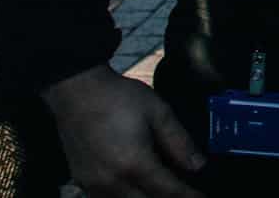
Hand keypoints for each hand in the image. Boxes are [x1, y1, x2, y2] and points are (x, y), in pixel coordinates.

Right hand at [41, 63, 204, 197]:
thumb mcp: (158, 112)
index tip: (202, 197)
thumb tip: (198, 165)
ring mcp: (93, 184)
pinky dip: (126, 197)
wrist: (76, 91)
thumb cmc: (118, 98)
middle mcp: (112, 181)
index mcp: (134, 164)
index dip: (189, 196)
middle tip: (182, 191)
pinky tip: (136, 187)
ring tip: (161, 187)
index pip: (168, 192)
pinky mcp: (81, 181)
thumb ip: (179, 141)